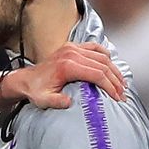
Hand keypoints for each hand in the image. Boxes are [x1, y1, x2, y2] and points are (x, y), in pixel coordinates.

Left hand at [6, 42, 125, 107]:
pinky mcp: (71, 47)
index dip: (110, 86)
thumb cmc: (36, 90)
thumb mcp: (43, 99)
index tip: (117, 97)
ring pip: (102, 56)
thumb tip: (69, 102)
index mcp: (67, 66)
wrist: (26, 80)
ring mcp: (71, 48)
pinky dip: (105, 55)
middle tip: (122, 93)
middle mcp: (70, 54)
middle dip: (115, 80)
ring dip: (114, 69)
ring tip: (120, 83)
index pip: (97, 74)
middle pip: (103, 65)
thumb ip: (56, 101)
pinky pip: (94, 47)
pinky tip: (111, 65)